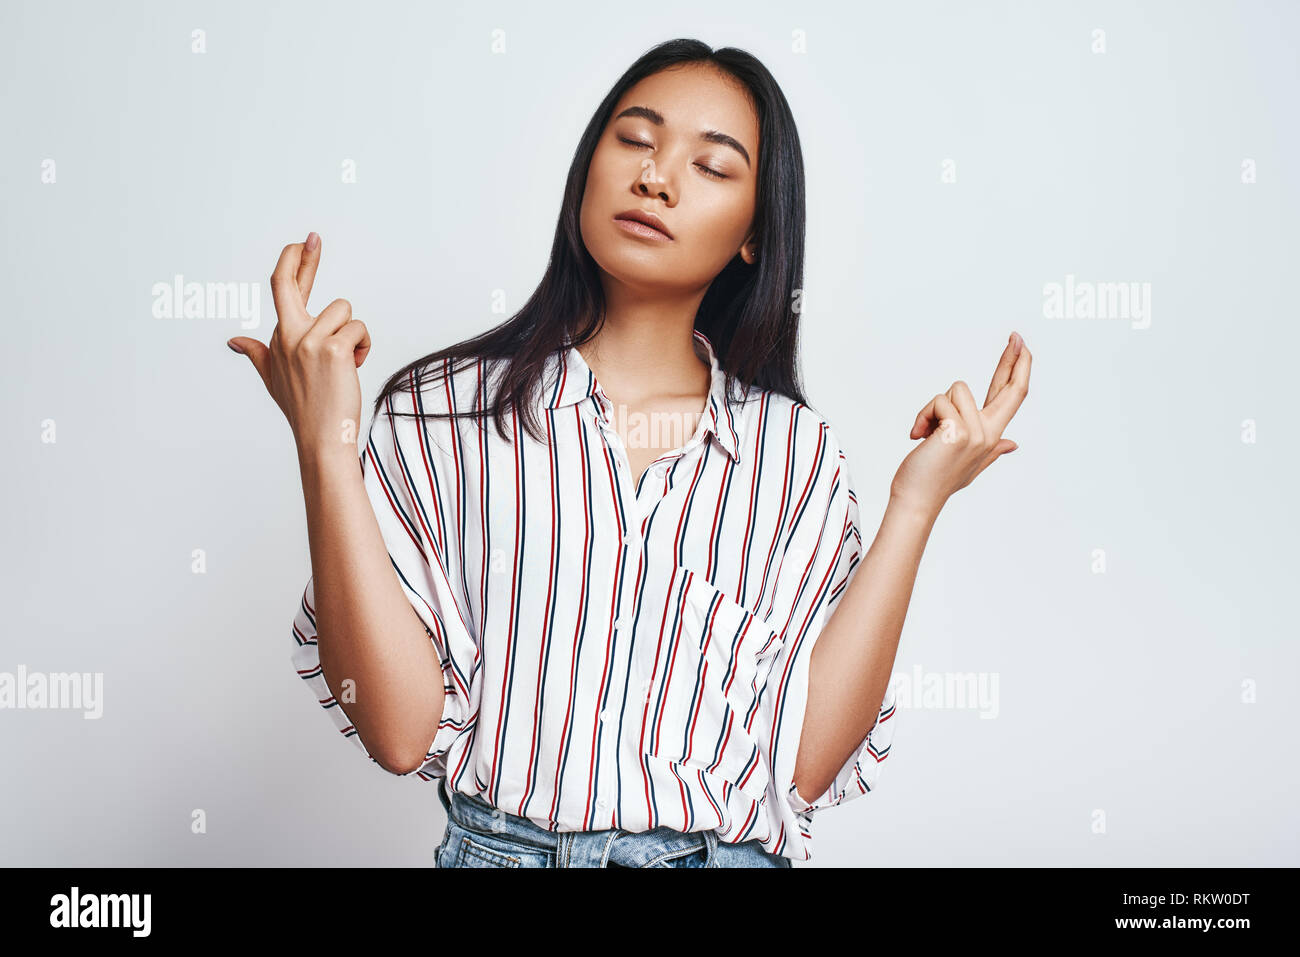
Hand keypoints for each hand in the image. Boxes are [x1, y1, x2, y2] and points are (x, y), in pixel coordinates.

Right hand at [227, 232, 371, 456]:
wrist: (322, 438)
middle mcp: (290, 335)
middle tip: (314, 237)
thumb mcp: (273, 379)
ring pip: (344, 311)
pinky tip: (355, 367)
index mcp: (279, 337)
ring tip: (348, 362)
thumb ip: (257, 354)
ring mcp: (309, 340)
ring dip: (354, 334)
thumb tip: (235, 341)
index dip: (292, 263)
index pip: (282, 289)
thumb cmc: (304, 410)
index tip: (302, 243)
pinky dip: (364, 346)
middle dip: (304, 258)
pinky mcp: (333, 348)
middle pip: (292, 284)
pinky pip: (358, 329)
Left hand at [890, 332, 1031, 516]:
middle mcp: (989, 433)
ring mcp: (975, 432)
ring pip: (953, 392)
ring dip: (932, 409)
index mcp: (992, 436)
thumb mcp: (970, 463)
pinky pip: (938, 403)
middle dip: (1012, 359)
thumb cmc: (936, 480)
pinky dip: (923, 417)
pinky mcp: (957, 431)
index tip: (1021, 348)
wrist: (916, 500)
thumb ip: (993, 450)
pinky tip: (919, 438)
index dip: (1018, 370)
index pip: (1011, 397)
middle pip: (1008, 388)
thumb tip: (1013, 444)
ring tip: (925, 434)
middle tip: (1015, 335)